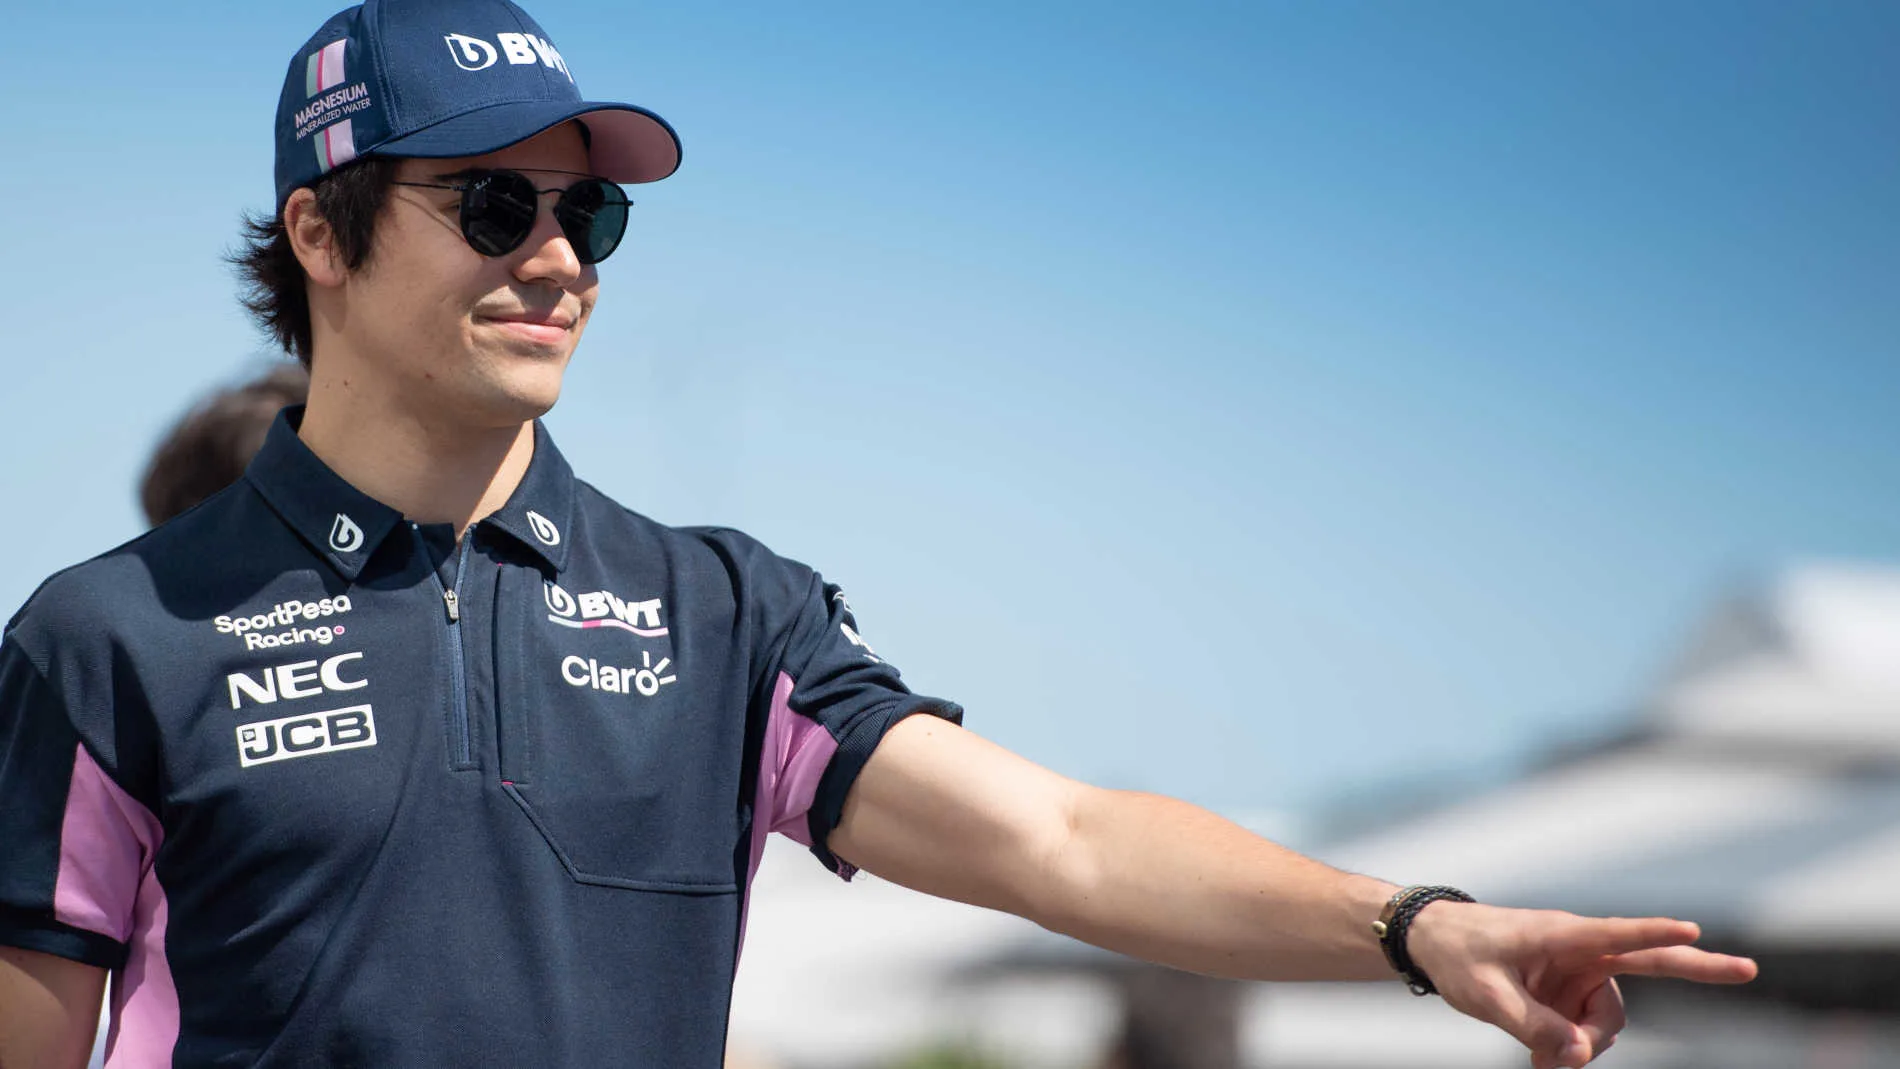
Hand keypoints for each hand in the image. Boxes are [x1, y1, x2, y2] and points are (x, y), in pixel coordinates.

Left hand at [1404, 902, 1757, 1067]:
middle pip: (1648, 965)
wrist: (1432, 943)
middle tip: (1749, 970)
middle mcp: (1580, 950)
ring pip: (1608, 1019)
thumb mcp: (1488, 997)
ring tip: (1541, 1062)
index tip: (1691, 927)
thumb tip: (1577, 1055)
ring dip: (1586, 1045)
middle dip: (1698, 969)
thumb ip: (1534, 1027)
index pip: (1617, 935)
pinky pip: (1587, 1028)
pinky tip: (1543, 1062)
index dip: (1654, 934)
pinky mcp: (1569, 990)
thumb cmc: (1458, 956)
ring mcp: (1578, 971)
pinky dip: (1573, 1048)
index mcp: (1562, 936)